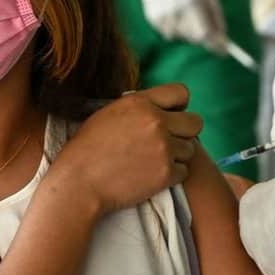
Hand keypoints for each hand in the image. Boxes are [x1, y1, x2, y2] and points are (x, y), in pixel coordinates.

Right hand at [53, 84, 202, 215]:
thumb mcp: (109, 113)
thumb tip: (159, 108)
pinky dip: (172, 175)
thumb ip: (139, 107)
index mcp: (140, 102)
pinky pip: (184, 171)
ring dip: (177, 155)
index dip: (179, 106)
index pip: (181, 93)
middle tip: (168, 141)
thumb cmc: (87, 148)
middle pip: (195, 122)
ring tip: (153, 160)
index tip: (171, 116)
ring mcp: (163, 148)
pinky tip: (151, 175)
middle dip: (185, 132)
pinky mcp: (166, 174)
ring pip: (190, 149)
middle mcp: (156, 122)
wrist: (79, 181)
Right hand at [130, 0, 227, 51]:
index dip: (216, 45)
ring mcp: (163, 14)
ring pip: (180, 36)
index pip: (207, 34)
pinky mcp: (152, 17)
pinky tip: (171, 8)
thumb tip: (222, 35)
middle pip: (195, 38)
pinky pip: (167, 32)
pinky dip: (173, 25)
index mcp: (193, 0)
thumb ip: (214, 12)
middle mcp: (177, 9)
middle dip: (203, 34)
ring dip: (186, 29)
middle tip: (202, 22)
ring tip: (182, 8)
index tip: (223, 50)